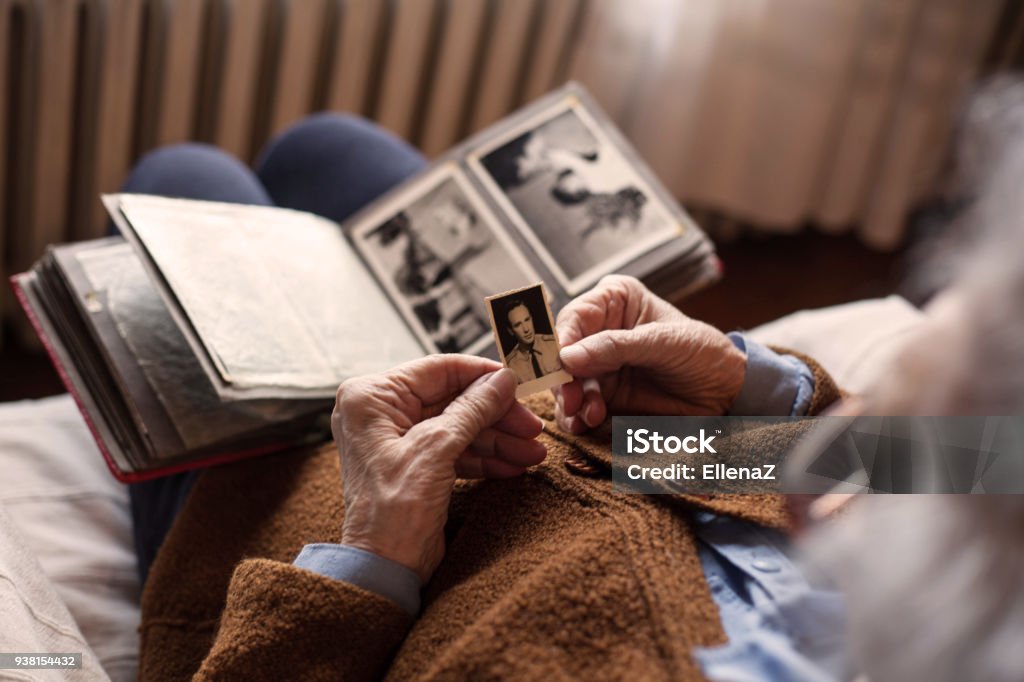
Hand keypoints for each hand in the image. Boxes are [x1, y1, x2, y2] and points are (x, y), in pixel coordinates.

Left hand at [331, 355, 545, 582]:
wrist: (383, 570)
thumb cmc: (392, 511)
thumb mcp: (436, 450)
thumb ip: (472, 409)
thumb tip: (503, 380)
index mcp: (371, 397)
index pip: (438, 370)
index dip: (483, 375)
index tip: (518, 382)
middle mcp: (379, 413)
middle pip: (452, 399)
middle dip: (496, 416)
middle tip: (532, 427)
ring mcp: (396, 440)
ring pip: (458, 426)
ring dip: (497, 439)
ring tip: (532, 452)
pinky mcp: (413, 465)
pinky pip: (454, 450)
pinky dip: (483, 458)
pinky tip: (512, 466)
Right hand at [553, 275, 745, 432]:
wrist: (727, 392)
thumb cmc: (702, 352)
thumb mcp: (662, 343)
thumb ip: (615, 347)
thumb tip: (568, 356)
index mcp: (613, 301)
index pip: (574, 317)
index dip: (561, 340)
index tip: (560, 364)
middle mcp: (599, 331)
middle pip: (562, 353)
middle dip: (563, 378)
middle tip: (571, 399)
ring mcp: (598, 365)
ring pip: (565, 383)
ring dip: (570, 401)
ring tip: (589, 414)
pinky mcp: (603, 395)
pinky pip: (577, 407)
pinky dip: (577, 417)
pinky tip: (587, 422)